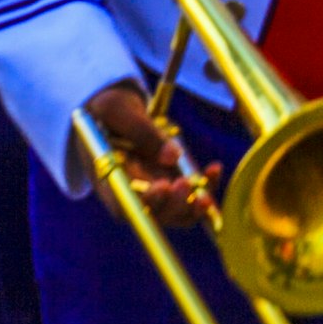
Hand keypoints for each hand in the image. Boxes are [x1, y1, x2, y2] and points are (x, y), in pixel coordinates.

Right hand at [74, 81, 210, 225]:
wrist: (115, 110)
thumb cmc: (108, 109)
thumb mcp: (116, 109)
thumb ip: (140, 131)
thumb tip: (173, 156)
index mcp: (109, 179)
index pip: (124, 206)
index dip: (145, 203)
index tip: (162, 186)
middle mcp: (131, 192)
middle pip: (153, 214)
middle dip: (173, 205)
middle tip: (184, 182)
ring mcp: (153, 190)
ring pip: (176, 212)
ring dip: (193, 207)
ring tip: (206, 189)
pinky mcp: (171, 184)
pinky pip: (190, 196)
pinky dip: (206, 188)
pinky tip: (214, 169)